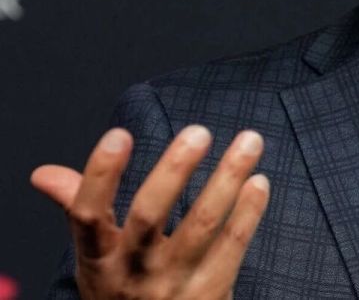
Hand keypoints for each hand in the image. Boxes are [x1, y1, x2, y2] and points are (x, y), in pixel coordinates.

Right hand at [31, 125, 269, 298]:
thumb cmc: (124, 290)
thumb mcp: (95, 258)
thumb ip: (78, 208)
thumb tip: (44, 173)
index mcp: (98, 259)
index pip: (88, 215)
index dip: (101, 175)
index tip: (119, 133)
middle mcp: (132, 272)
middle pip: (149, 215)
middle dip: (174, 170)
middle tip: (199, 131)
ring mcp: (172, 285)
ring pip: (202, 225)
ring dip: (228, 178)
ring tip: (250, 141)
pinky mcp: (209, 294)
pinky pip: (233, 247)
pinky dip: (249, 211)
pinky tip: (259, 181)